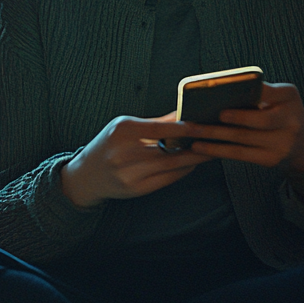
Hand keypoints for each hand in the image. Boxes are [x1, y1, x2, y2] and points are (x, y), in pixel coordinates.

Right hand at [61, 111, 210, 208]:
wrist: (86, 175)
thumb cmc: (108, 144)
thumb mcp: (125, 125)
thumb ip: (155, 121)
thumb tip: (183, 112)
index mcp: (122, 131)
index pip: (160, 129)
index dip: (185, 128)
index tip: (204, 124)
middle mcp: (124, 153)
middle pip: (169, 150)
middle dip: (195, 144)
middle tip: (217, 138)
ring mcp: (130, 174)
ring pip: (171, 166)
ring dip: (193, 158)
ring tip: (210, 150)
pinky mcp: (136, 190)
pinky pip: (167, 179)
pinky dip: (182, 170)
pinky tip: (192, 163)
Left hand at [181, 82, 303, 172]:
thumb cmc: (280, 111)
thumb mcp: (277, 97)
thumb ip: (257, 92)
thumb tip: (217, 92)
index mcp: (290, 96)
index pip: (268, 92)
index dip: (249, 93)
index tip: (227, 92)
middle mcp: (291, 121)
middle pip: (257, 120)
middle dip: (229, 119)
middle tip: (203, 116)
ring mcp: (283, 144)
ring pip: (243, 139)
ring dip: (214, 136)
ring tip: (191, 131)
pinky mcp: (271, 160)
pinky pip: (240, 154)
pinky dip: (217, 150)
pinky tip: (199, 146)